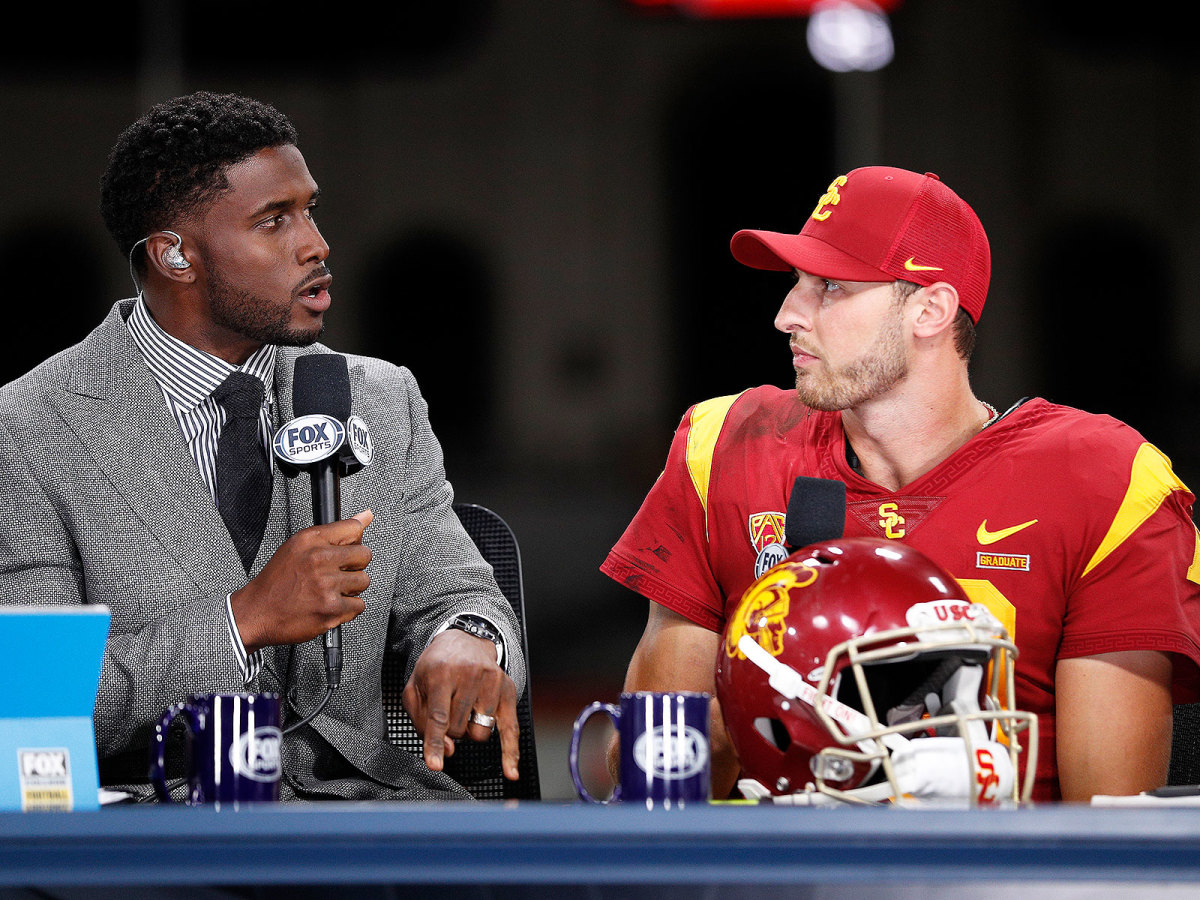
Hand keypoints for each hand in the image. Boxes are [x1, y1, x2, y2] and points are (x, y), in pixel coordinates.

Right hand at [231, 510, 373, 652]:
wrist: (256, 613)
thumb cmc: (276, 582)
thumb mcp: (298, 546)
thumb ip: (335, 531)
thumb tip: (366, 516)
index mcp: (310, 540)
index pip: (354, 529)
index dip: (354, 541)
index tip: (348, 549)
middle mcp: (318, 560)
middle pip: (364, 555)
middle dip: (354, 566)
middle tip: (337, 573)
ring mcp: (326, 585)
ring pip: (363, 581)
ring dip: (351, 588)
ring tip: (331, 590)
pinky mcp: (331, 609)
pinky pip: (359, 605)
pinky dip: (348, 608)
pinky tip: (330, 604)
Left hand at [402, 628, 519, 780]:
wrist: (464, 640)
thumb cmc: (436, 668)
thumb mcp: (416, 688)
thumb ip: (422, 721)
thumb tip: (447, 749)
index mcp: (441, 672)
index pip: (439, 716)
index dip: (435, 742)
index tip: (435, 764)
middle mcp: (469, 675)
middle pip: (459, 728)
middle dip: (450, 730)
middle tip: (447, 711)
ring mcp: (492, 681)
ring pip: (480, 732)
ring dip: (469, 730)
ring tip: (465, 709)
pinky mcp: (508, 689)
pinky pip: (510, 729)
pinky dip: (510, 752)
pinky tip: (511, 771)